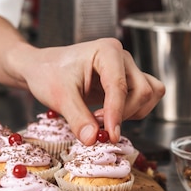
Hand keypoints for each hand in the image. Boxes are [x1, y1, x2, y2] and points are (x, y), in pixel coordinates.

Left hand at [19, 38, 164, 144]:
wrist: (42, 68)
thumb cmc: (48, 72)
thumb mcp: (59, 96)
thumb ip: (78, 118)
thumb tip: (93, 139)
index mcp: (107, 51)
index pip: (120, 86)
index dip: (116, 113)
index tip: (109, 135)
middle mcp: (122, 58)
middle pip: (142, 91)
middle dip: (123, 113)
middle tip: (97, 124)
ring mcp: (127, 69)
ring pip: (148, 95)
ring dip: (130, 113)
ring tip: (101, 118)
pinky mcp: (127, 82)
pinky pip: (144, 99)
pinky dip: (132, 112)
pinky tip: (109, 115)